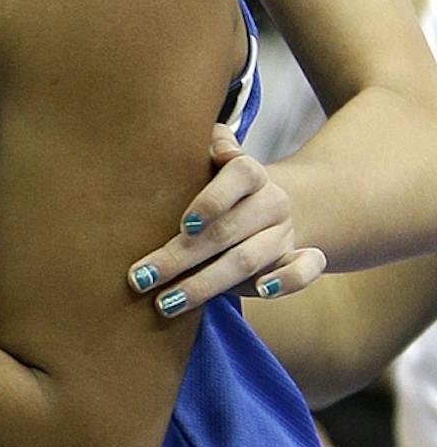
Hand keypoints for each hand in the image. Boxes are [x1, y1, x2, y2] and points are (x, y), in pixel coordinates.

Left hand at [127, 124, 324, 315]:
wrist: (266, 206)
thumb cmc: (216, 182)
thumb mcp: (208, 158)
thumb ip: (209, 144)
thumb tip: (217, 147)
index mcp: (249, 172)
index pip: (240, 175)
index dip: (213, 199)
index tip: (183, 225)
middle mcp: (270, 202)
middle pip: (228, 231)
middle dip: (181, 257)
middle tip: (141, 277)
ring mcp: (285, 233)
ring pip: (250, 259)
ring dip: (206, 284)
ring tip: (166, 302)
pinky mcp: (299, 259)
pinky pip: (304, 271)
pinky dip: (287, 281)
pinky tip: (261, 292)